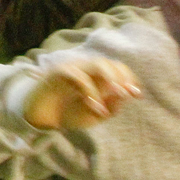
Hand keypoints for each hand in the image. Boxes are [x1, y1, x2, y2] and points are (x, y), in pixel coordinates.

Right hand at [24, 56, 139, 129]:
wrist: (42, 116)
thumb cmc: (69, 113)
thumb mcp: (94, 115)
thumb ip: (111, 106)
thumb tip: (125, 95)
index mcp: (97, 77)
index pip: (118, 69)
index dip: (130, 78)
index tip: (137, 94)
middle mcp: (87, 69)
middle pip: (110, 63)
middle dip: (122, 77)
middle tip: (126, 94)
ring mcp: (73, 68)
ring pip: (97, 64)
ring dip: (110, 79)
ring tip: (116, 95)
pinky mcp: (60, 71)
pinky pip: (79, 76)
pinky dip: (90, 91)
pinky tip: (94, 105)